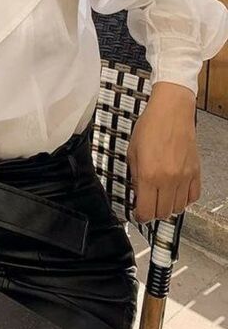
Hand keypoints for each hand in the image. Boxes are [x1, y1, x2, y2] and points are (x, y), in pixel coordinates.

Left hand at [127, 82, 200, 222]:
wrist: (171, 112)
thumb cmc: (150, 126)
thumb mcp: (132, 152)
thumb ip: (135, 176)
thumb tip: (138, 194)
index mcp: (149, 175)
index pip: (147, 211)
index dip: (140, 216)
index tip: (138, 213)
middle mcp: (168, 179)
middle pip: (163, 213)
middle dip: (153, 212)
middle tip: (148, 203)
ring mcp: (184, 177)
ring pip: (179, 208)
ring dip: (169, 206)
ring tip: (161, 197)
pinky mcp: (196, 172)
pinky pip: (193, 197)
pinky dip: (184, 199)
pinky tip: (176, 191)